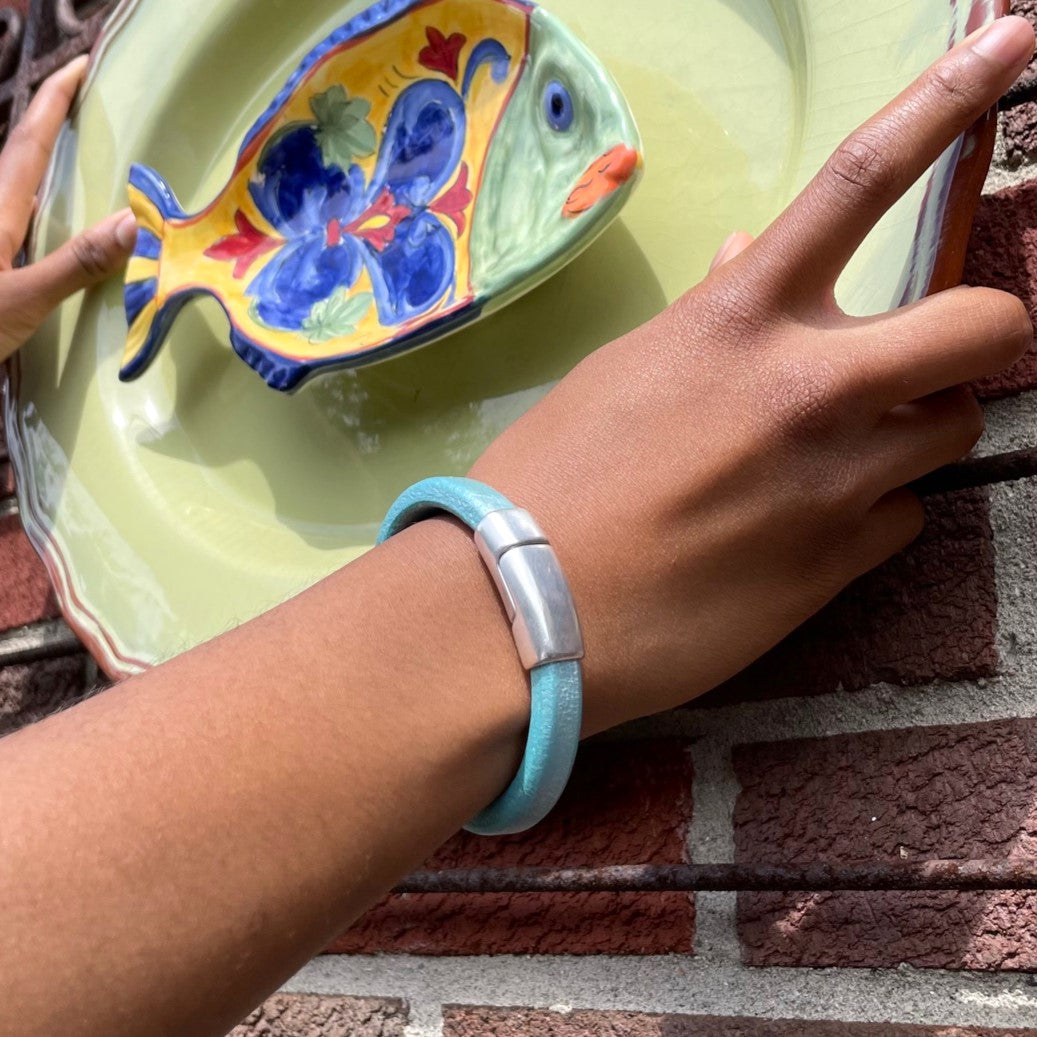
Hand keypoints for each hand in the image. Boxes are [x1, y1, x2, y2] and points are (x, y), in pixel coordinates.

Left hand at [0, 56, 135, 363]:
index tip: (84, 66)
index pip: (33, 141)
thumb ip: (77, 262)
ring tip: (76, 153)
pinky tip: (49, 221)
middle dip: (51, 122)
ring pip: (14, 186)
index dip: (56, 100)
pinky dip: (37, 205)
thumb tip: (135, 221)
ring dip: (43, 163)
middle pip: (20, 153)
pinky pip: (15, 219)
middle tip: (85, 103)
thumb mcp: (21, 299)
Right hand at [471, 15, 1035, 737]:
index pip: (860, 182)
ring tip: (838, 456)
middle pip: (984, 324)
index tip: (1012, 44)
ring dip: (914, 429)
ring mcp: (835, 480)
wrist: (526, 608)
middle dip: (988, 330)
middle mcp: (808, 388)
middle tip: (943, 353)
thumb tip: (743, 255)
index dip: (947, 102)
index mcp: (737, 322)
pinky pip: (903, 518)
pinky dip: (871, 513)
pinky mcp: (839, 565)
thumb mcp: (624, 374)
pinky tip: (802, 534)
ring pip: (953, 430)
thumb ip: (707, 317)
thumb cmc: (551, 481)